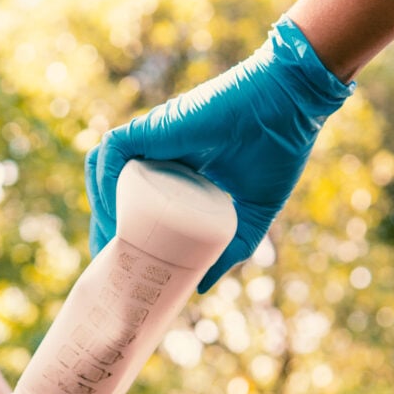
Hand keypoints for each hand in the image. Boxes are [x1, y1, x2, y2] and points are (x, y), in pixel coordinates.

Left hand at [86, 15, 354, 291]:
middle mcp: (158, 155)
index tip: (124, 265)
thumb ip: (230, 249)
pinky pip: (112, 152)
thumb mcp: (251, 216)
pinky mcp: (152, 126)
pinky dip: (105, 181)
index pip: (134, 204)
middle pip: (113, 193)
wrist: (292, 107)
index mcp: (176, 172)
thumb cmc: (277, 152)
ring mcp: (153, 139)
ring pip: (104, 173)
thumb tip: (200, 285)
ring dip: (101, 208)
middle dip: (104, 229)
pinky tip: (114, 212)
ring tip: (113, 246)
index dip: (123, 233)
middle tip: (111, 266)